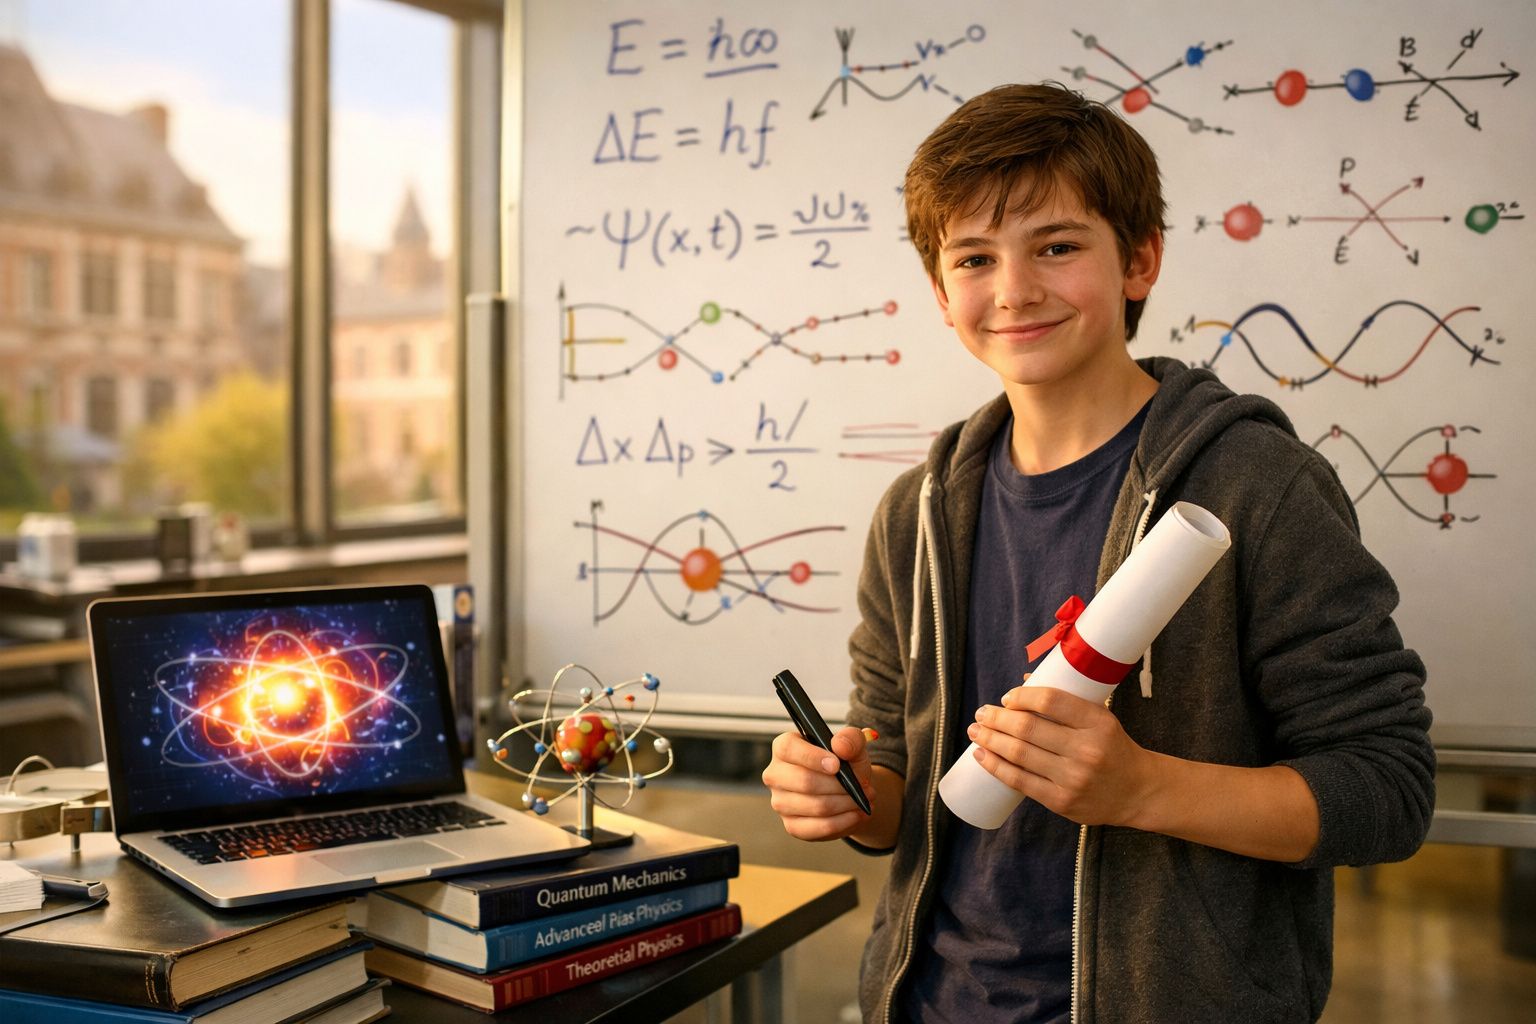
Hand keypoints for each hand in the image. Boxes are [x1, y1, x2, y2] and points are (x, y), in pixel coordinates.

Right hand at [761, 726, 875, 841]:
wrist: (848, 790)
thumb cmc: (844, 762)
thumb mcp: (853, 744)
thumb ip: (850, 739)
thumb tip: (840, 746)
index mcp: (784, 748)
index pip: (788, 749)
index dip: (813, 757)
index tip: (837, 765)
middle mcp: (775, 775)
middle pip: (804, 782)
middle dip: (839, 785)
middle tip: (863, 786)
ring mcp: (781, 802)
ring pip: (816, 806)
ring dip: (846, 804)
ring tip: (864, 799)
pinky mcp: (792, 825)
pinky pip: (819, 827)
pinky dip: (843, 821)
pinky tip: (856, 814)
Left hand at [967, 684, 1154, 826]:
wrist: (1138, 791)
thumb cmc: (1113, 747)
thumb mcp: (1100, 717)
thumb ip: (1066, 702)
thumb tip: (1024, 681)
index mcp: (1098, 722)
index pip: (1050, 701)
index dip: (1022, 697)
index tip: (1006, 698)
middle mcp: (1086, 750)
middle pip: (1027, 728)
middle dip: (996, 718)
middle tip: (981, 713)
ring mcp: (1073, 778)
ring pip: (1019, 754)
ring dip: (990, 740)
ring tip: (976, 731)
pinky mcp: (1062, 801)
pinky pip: (1020, 782)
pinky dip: (996, 767)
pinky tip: (982, 756)